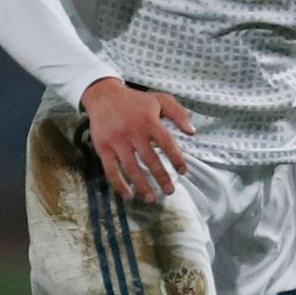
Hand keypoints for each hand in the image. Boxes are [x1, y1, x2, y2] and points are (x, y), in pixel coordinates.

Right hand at [80, 78, 193, 200]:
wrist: (103, 96)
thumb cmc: (135, 100)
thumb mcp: (159, 100)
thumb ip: (179, 113)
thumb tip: (192, 132)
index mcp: (149, 120)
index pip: (166, 142)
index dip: (176, 158)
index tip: (183, 171)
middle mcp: (133, 132)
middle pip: (150, 159)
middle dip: (162, 178)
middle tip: (170, 191)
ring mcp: (117, 141)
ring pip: (131, 168)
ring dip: (142, 186)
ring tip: (152, 198)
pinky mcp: (103, 148)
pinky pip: (111, 170)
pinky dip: (119, 185)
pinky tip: (129, 195)